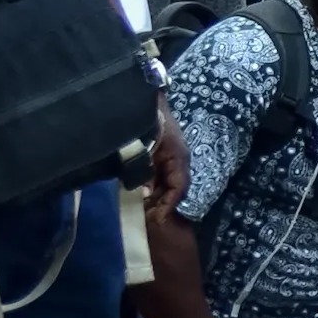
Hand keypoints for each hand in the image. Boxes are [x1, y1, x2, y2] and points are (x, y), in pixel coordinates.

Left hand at [143, 102, 187, 228]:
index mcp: (179, 158)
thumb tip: (143, 193)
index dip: (168, 205)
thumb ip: (144, 172)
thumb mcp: (145, 149)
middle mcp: (177, 159)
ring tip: (142, 206)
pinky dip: (151, 185)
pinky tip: (139, 191)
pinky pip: (158, 174)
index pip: (179, 188)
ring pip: (166, 181)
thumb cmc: (146, 123)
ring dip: (156, 194)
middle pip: (174, 187)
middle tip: (146, 216)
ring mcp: (168, 155)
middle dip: (162, 202)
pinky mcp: (157, 153)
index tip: (155, 219)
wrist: (138, 99)